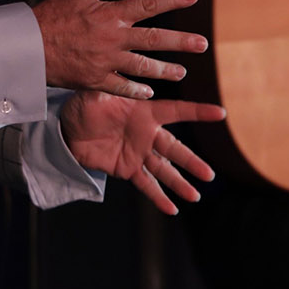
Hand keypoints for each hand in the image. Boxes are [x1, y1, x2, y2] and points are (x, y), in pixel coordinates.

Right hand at [33, 0, 208, 98]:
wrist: (29, 47)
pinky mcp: (96, 80)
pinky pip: (122, 87)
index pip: (148, 4)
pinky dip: (136, 91)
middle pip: (154, 40)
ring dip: (164, 70)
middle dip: (180, 42)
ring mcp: (106, 61)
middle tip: (202, 44)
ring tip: (182, 72)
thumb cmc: (51, 17)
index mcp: (110, 14)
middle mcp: (113, 38)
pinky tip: (149, 93)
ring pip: (143, 67)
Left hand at [60, 92, 225, 213]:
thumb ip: (113, 88)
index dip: (197, 112)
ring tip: (194, 196)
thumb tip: (126, 79)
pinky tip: (172, 209)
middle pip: (174, 149)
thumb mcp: (96, 93)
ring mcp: (139, 153)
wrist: (68, 130)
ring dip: (179, 183)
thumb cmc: (84, 106)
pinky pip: (146, 185)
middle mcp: (147, 134)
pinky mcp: (127, 169)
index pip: (176, 111)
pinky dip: (158, 198)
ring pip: (164, 170)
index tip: (221, 113)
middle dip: (191, 162)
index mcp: (145, 112)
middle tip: (208, 175)